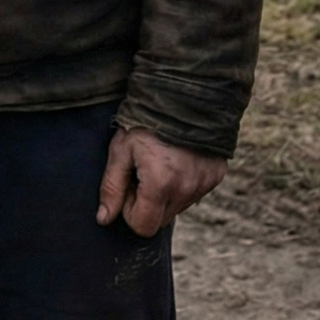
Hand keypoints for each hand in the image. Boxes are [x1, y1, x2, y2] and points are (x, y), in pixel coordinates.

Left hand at [96, 127, 226, 237]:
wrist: (182, 93)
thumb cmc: (144, 120)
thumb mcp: (121, 150)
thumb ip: (111, 187)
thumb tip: (103, 219)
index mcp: (160, 184)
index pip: (142, 226)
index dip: (130, 209)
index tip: (129, 182)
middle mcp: (186, 189)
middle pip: (160, 221)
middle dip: (146, 203)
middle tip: (142, 171)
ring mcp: (204, 184)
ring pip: (177, 208)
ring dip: (165, 194)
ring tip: (159, 162)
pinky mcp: (215, 176)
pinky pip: (194, 193)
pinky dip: (183, 183)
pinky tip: (177, 159)